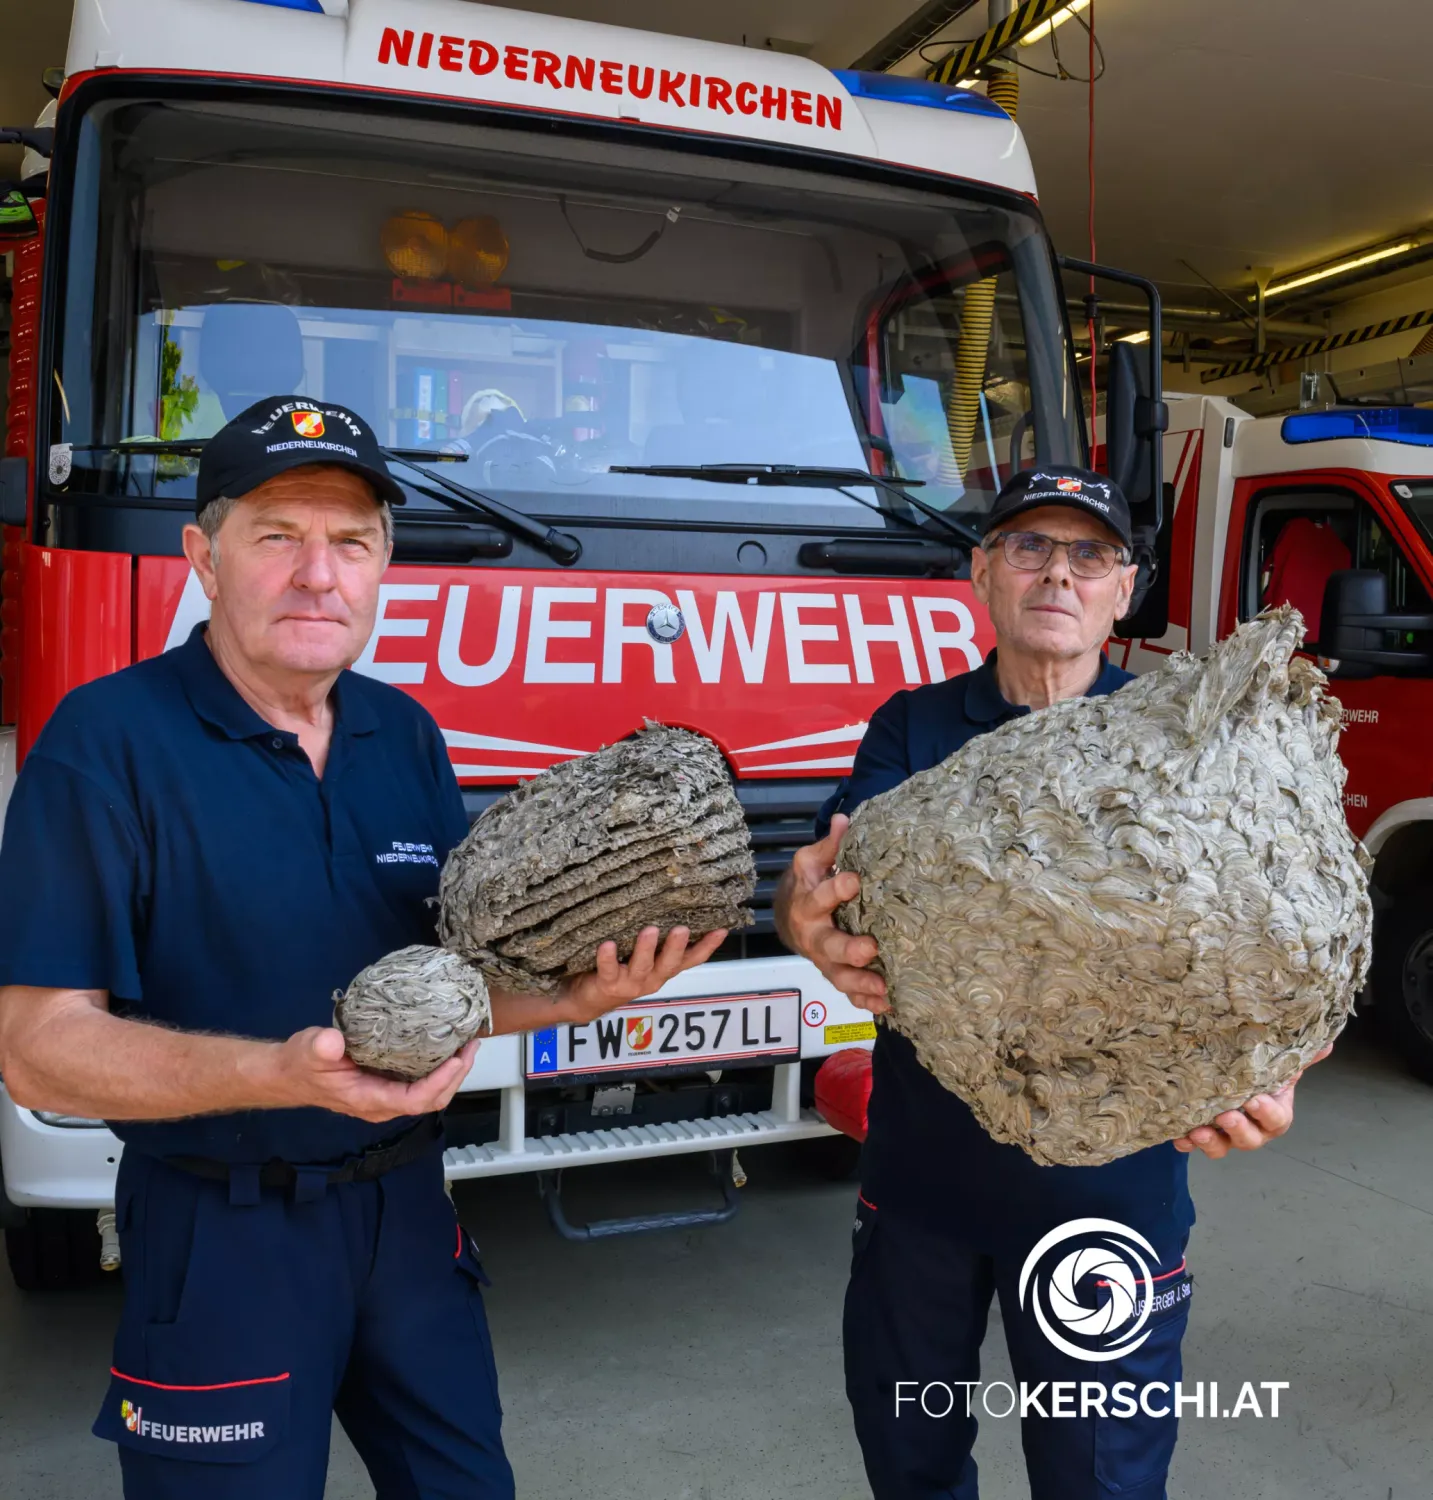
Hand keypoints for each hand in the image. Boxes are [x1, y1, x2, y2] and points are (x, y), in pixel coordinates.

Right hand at [273, 1028, 480, 1122]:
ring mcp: (387, 1096)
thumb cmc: (301, 1063)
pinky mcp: (388, 1085)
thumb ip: (321, 1047)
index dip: (440, 1083)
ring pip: (430, 1093)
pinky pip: (421, 1083)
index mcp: (369, 1099)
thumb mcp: (308, 1050)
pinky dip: (439, 1068)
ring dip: (452, 1072)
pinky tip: (446, 1046)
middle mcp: (383, 1104)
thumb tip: (334, 1041)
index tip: (457, 1059)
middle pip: (431, 1100)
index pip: (415, 1100)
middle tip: (471, 1046)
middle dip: (456, 1076)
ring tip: (467, 1044)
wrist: (290, 1074)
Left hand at [559, 924, 728, 1023]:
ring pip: (642, 966)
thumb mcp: (645, 956)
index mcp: (663, 969)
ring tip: (649, 931)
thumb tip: (671, 904)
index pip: (691, 959)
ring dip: (646, 949)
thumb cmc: (619, 969)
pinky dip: (608, 957)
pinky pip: (608, 969)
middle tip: (682, 929)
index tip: (722, 929)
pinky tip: (607, 944)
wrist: (587, 1000)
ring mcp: (631, 983)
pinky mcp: (608, 983)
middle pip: (669, 963)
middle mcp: (652, 977)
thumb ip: (658, 939)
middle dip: (676, 946)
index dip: (707, 946)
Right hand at [774, 815, 887, 1013]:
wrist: (788, 915)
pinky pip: (848, 992)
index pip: (819, 895)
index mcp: (808, 902)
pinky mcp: (835, 974)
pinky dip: (865, 1001)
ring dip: (859, 982)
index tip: (854, 880)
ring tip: (883, 987)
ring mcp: (823, 958)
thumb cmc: (808, 885)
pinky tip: (886, 1005)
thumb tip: (844, 820)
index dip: (835, 889)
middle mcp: (813, 934)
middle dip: (848, 949)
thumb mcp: (812, 862)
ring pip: (837, 975)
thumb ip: (830, 845)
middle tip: (870, 948)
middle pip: (827, 945)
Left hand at [1172, 1043, 1332, 1158]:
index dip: (1266, 1114)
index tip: (1254, 1101)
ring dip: (1210, 1143)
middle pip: (1250, 1139)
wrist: (1233, 1082)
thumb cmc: (1260, 1076)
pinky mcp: (1203, 1136)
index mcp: (1274, 1113)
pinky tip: (1178, 1138)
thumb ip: (1299, 1057)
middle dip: (1238, 1130)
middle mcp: (1252, 1129)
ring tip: (1197, 1132)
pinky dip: (1187, 1144)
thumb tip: (1326, 1041)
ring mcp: (1227, 1135)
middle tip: (1225, 1116)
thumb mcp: (1279, 1065)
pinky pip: (1195, 1146)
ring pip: (1222, 1147)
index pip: (1276, 1119)